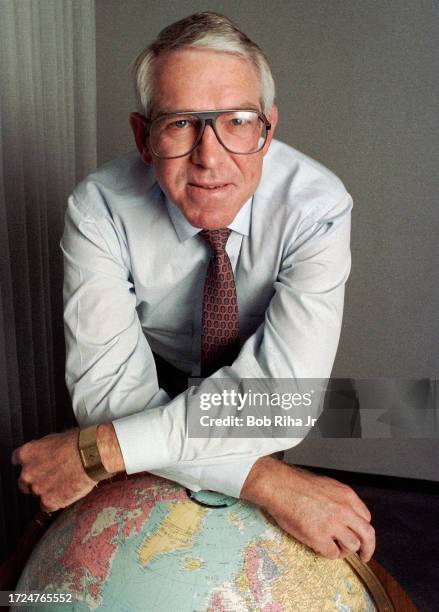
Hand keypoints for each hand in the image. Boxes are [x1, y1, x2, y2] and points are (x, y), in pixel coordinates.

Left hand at [12, 429, 96, 511]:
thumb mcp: (55, 439)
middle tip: (51, 476)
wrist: (91, 455)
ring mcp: (37, 488)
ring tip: (64, 483)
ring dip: (46, 490)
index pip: (17, 460)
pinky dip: (55, 501)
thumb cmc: (78, 443)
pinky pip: (47, 506)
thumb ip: (43, 449)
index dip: (28, 463)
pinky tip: (66, 492)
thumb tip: (45, 453)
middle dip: (35, 480)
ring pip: (36, 493)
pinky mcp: (49, 501)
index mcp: (27, 453)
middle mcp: (27, 472)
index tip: (35, 464)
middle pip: (23, 481)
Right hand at [240, 456, 374, 561]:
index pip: (366, 517)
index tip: (359, 534)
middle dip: (368, 548)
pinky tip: (320, 546)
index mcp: (346, 495)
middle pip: (367, 534)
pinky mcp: (319, 537)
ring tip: (334, 547)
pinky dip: (329, 553)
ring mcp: (332, 524)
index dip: (362, 528)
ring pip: (352, 546)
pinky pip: (333, 553)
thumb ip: (339, 500)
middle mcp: (344, 510)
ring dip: (344, 550)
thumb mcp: (326, 485)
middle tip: (365, 556)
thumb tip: (343, 515)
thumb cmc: (296, 484)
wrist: (278, 486)